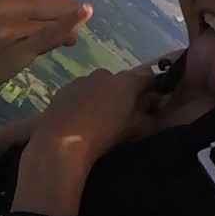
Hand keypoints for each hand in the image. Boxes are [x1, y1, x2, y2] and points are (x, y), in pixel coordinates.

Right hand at [0, 0, 93, 94]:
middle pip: (65, 3)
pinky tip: (84, 13)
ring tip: (28, 45)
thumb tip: (78, 23)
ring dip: (59, 37)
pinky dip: (69, 25)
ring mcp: (11, 22)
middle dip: (63, 20)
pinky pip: (52, 33)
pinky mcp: (18, 47)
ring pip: (62, 21)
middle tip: (35, 34)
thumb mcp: (14, 16)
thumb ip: (47, 14)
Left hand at [29, 65, 162, 171]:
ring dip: (103, 97)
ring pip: (100, 86)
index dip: (152, 88)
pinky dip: (85, 100)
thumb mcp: (134, 127)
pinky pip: (82, 91)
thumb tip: (154, 99)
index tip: (152, 101)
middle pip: (122, 81)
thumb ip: (147, 110)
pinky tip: (80, 118)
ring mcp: (83, 79)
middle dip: (125, 94)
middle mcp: (106, 73)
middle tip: (122, 116)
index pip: (148, 76)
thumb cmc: (103, 135)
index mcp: (127, 81)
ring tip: (97, 119)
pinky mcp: (65, 88)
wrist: (60, 142)